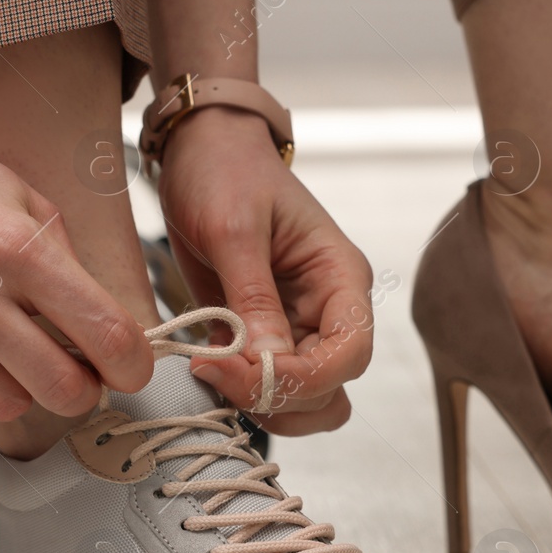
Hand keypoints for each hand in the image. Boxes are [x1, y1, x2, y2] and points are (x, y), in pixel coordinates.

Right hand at [0, 104, 153, 424]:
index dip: (133, 365)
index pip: (108, 334)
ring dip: (13, 386)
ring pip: (4, 405)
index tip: (130, 370)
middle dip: (80, 388)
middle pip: (62, 390)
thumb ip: (68, 265)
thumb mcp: (24, 201)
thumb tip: (108, 333)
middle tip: (69, 370)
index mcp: (21, 249)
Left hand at [156, 106, 373, 434]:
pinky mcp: (263, 334)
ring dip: (262, 402)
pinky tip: (206, 364)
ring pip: (304, 398)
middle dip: (277, 394)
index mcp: (341, 278)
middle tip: (216, 372)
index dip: (303, 377)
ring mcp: (297, 326)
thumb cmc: (226, 171)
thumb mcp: (235, 229)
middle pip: (328, 387)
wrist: (201, 150)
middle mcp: (328, 309)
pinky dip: (239, 389)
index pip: (350, 353)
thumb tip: (267, 360)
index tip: (244, 370)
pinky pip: (266, 383)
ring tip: (212, 371)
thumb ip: (253, 297)